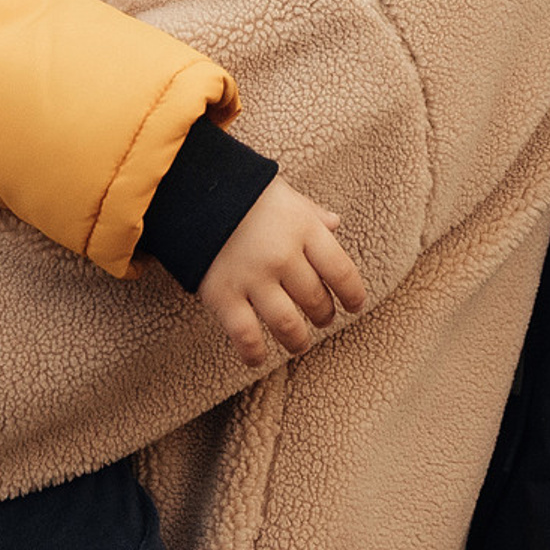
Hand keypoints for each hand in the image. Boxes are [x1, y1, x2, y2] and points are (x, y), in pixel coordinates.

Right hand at [196, 175, 367, 367]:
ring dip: (297, 340)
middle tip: (322, 319)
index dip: (352, 294)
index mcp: (304, 229)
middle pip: (314, 300)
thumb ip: (311, 214)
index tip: (355, 305)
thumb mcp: (286, 195)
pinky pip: (246, 335)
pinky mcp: (224, 296)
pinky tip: (258, 358)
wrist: (194, 191)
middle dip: (323, 315)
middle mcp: (283, 256)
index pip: (341, 271)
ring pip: (287, 324)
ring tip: (299, 343)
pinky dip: (254, 353)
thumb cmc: (245, 193)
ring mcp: (254, 278)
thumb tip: (335, 224)